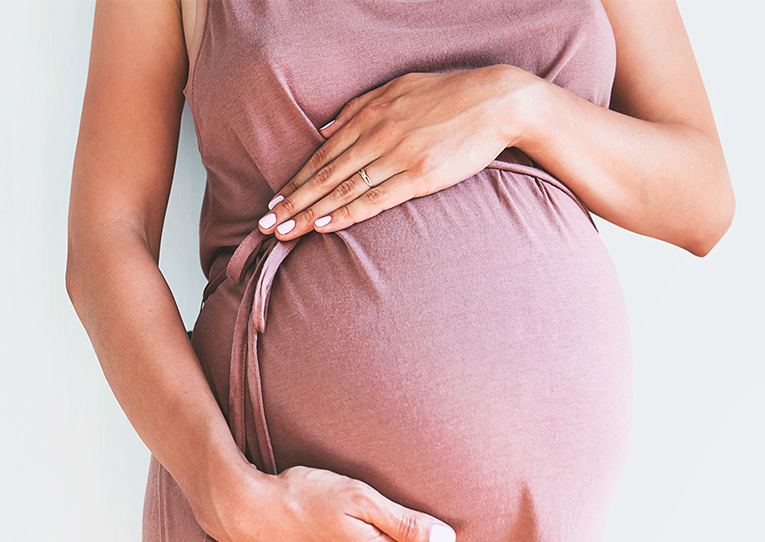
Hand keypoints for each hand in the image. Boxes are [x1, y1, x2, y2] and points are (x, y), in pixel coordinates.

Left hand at [257, 65, 536, 239]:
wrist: (498, 101)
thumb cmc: (450, 94)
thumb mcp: (399, 87)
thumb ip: (359, 108)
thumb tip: (326, 132)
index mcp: (370, 114)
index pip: (323, 155)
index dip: (296, 180)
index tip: (274, 200)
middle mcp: (377, 135)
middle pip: (325, 176)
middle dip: (292, 202)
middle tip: (266, 224)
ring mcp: (397, 156)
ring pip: (343, 190)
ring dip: (310, 213)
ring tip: (285, 231)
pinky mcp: (419, 176)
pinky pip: (375, 199)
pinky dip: (347, 213)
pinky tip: (324, 225)